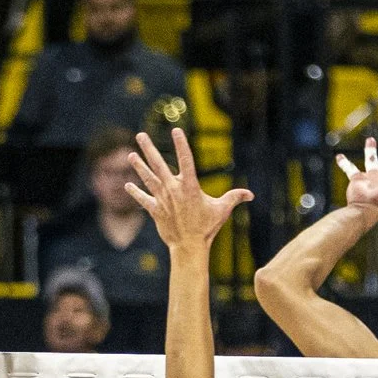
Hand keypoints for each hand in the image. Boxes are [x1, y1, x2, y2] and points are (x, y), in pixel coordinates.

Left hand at [121, 127, 249, 252]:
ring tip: (130, 155)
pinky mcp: (155, 210)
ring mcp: (162, 199)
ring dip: (138, 166)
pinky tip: (126, 185)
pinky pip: (143, 199)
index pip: (186, 160)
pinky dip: (135, 193)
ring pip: (148, 178)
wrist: (189, 246)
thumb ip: (235, 198)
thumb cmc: (207, 228)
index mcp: (190, 186)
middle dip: (149, 149)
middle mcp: (173, 189)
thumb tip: (251, 195)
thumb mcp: (222, 210)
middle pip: (158, 164)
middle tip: (140, 135)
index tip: (176, 130)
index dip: (181, 144)